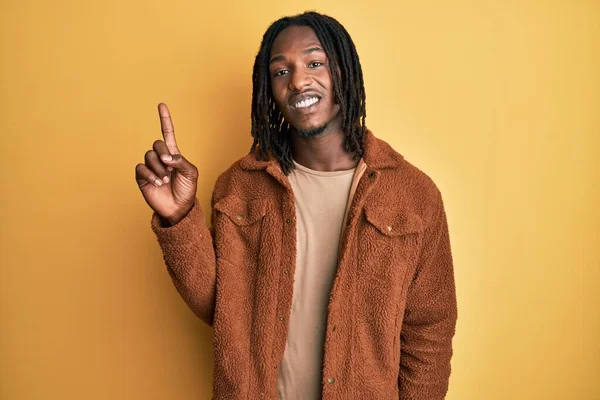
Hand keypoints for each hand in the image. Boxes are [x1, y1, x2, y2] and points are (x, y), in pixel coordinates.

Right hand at [135, 103, 198, 225]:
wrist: (178, 208)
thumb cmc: (186, 190)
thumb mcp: (191, 173)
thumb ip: (180, 161)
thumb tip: (165, 157)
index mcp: (174, 154)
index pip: (167, 132)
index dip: (165, 119)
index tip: (161, 105)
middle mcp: (160, 157)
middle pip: (157, 144)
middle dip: (164, 155)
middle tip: (170, 169)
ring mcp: (150, 166)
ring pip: (149, 155)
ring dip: (159, 168)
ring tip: (165, 180)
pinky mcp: (142, 176)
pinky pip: (141, 167)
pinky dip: (150, 175)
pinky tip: (157, 183)